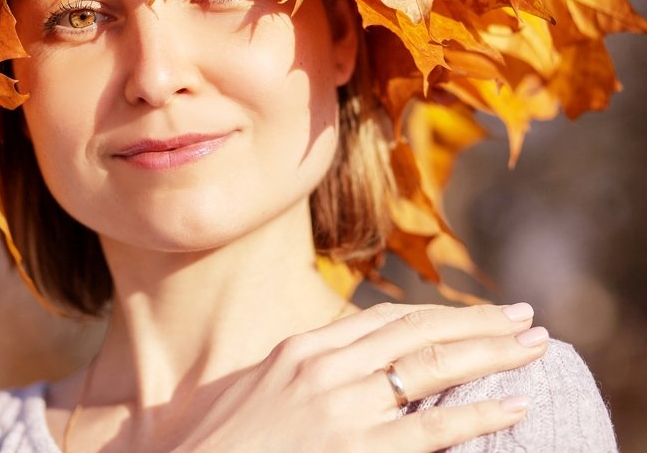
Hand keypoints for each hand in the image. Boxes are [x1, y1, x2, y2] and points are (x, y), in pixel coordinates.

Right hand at [175, 302, 546, 452]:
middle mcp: (327, 366)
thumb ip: (292, 374)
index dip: (435, 313)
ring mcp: (343, 406)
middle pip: (419, 331)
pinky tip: (515, 405)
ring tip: (535, 347)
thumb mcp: (251, 392)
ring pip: (435, 366)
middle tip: (524, 318)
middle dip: (478, 322)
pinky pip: (435, 426)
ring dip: (494, 353)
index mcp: (301, 349)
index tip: (470, 312)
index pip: (383, 319)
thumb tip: (329, 368)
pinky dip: (481, 412)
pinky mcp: (358, 448)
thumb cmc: (217, 443)